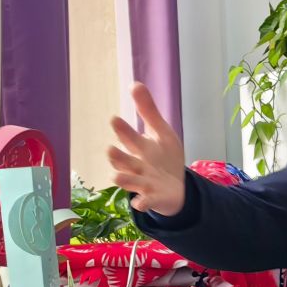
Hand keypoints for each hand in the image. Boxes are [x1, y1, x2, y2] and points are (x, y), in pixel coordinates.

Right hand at [107, 82, 186, 217]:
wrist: (176, 188)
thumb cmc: (164, 158)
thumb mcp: (161, 132)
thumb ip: (148, 111)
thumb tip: (135, 83)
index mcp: (138, 148)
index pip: (128, 137)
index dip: (122, 130)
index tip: (115, 119)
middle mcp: (136, 166)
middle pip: (124, 160)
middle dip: (117, 156)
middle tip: (110, 150)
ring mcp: (143, 183)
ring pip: (129, 182)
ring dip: (123, 180)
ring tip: (115, 177)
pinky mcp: (153, 198)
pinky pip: (145, 201)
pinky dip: (142, 202)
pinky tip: (139, 203)